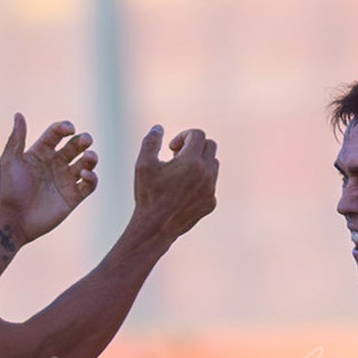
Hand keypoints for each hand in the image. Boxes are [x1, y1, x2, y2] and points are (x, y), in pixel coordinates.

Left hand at [0, 116, 97, 244]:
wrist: (14, 220)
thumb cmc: (9, 190)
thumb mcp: (10, 161)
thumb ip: (16, 139)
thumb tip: (18, 114)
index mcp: (41, 152)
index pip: (57, 134)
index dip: (64, 128)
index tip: (68, 129)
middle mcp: (55, 164)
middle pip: (75, 145)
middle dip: (83, 140)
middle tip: (85, 141)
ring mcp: (65, 180)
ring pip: (86, 163)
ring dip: (91, 157)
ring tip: (89, 158)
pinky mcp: (73, 197)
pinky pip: (89, 184)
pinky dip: (92, 178)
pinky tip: (85, 176)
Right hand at [131, 125, 217, 242]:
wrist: (155, 229)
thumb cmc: (148, 195)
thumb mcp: (143, 164)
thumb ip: (151, 142)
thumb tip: (158, 128)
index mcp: (192, 161)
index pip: (198, 135)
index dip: (183, 136)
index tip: (171, 148)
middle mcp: (206, 174)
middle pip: (210, 146)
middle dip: (194, 146)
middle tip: (177, 157)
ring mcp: (211, 190)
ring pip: (214, 164)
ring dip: (199, 162)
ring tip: (180, 172)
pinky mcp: (211, 203)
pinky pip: (212, 184)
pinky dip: (201, 181)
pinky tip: (183, 190)